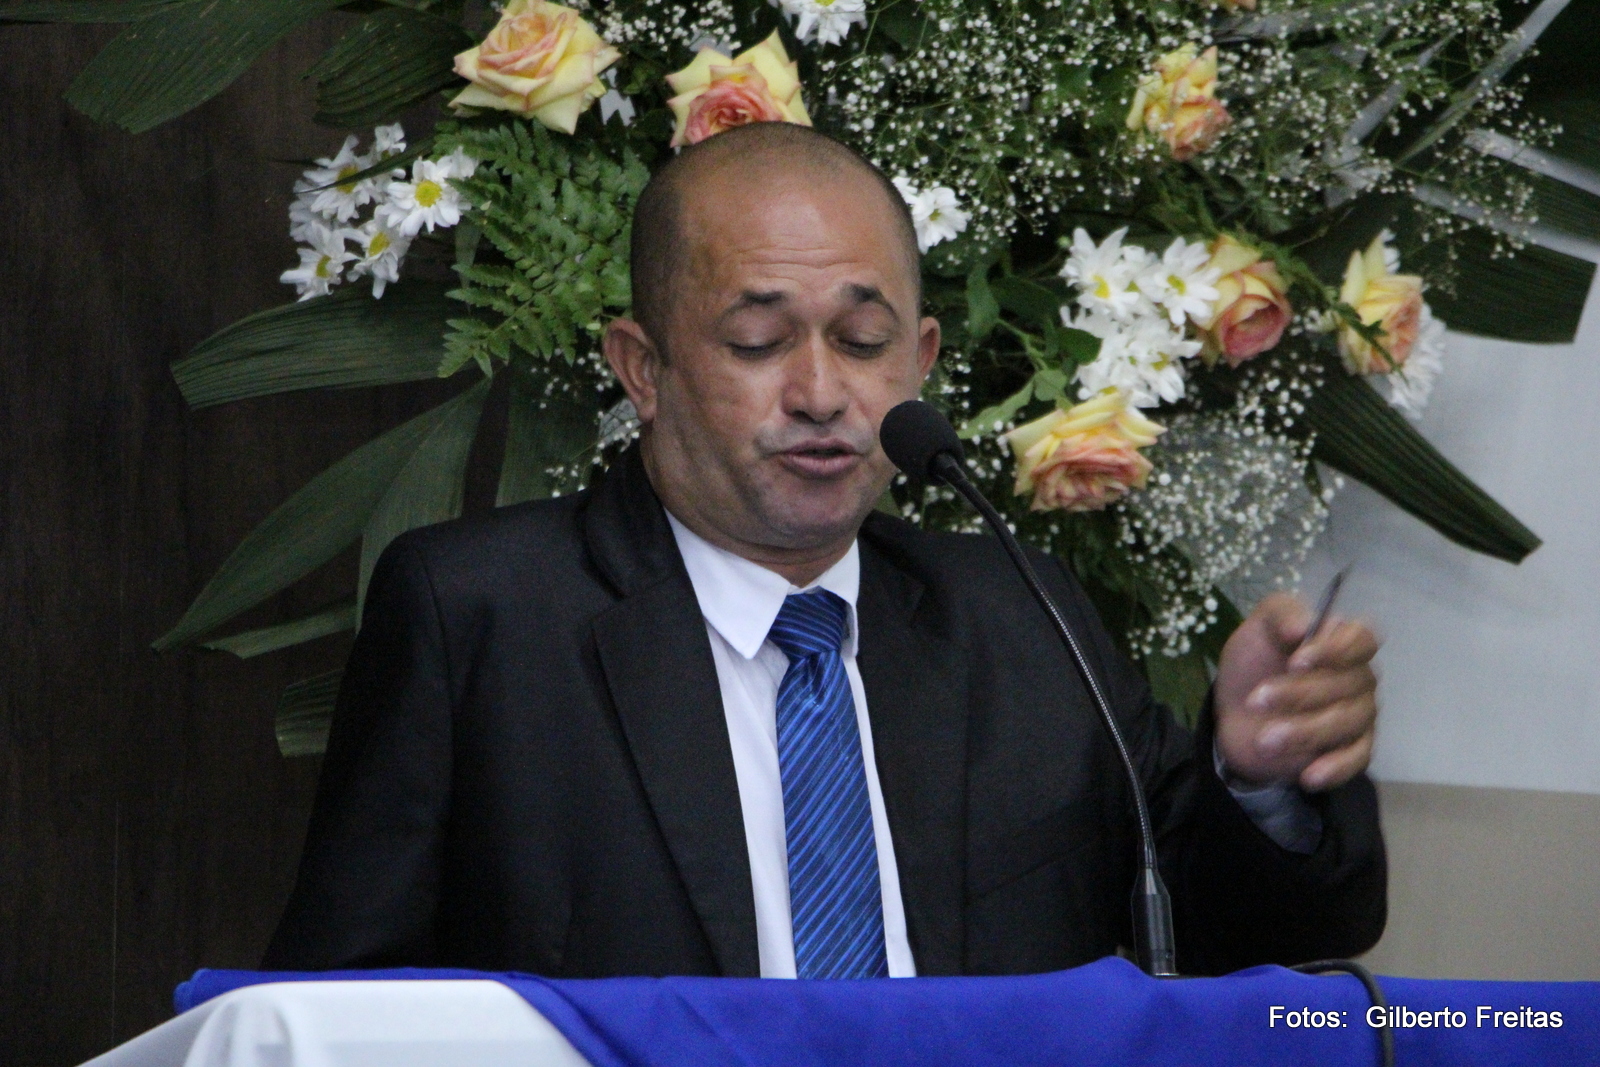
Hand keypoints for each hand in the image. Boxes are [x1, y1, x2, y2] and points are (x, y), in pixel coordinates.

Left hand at [1212, 592, 1378, 791]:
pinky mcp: (1352, 749)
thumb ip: (1280, 614)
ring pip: (1346, 722)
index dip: (1335, 650)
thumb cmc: (1254, 665)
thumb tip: (1303, 626)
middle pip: (1349, 684)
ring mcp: (1359, 714)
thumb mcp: (1256, 630)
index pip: (1362, 640)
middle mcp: (1359, 677)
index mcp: (1342, 641)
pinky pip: (1357, 759)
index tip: (1295, 662)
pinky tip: (1308, 775)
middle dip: (1299, 693)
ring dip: (1304, 730)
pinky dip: (1335, 767)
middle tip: (1256, 700)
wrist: (1235, 714)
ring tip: (1264, 739)